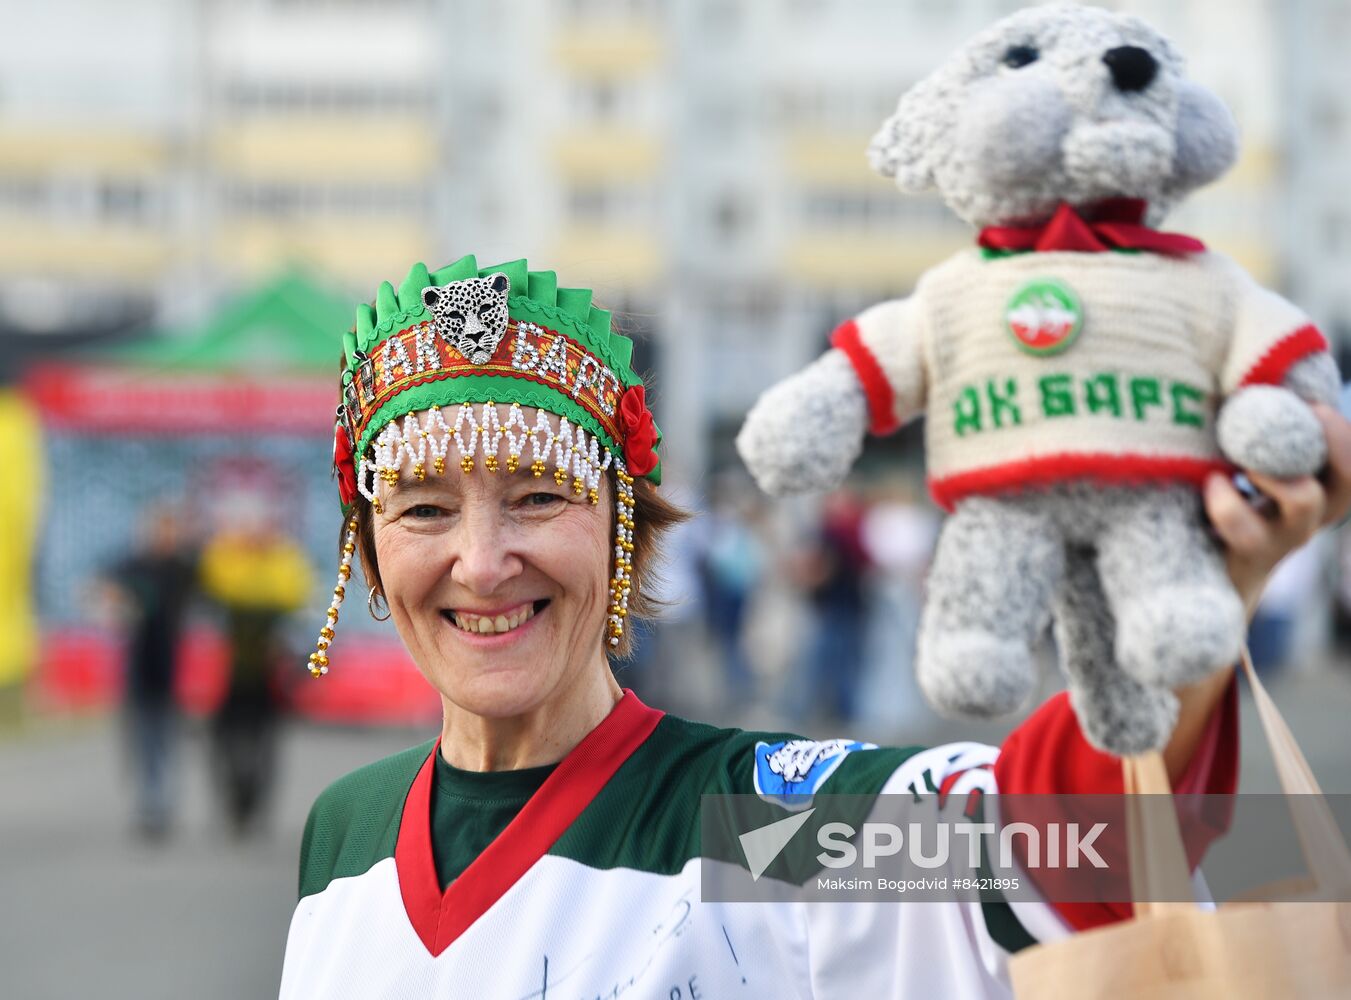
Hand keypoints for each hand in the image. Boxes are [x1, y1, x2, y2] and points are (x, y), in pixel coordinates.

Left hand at [1203, 403, 1350, 617]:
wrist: (1196, 575)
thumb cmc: (1219, 499)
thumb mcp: (1245, 465)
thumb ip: (1258, 432)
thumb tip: (1250, 372)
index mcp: (1317, 489)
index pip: (1349, 463)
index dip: (1340, 433)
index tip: (1312, 404)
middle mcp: (1309, 515)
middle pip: (1349, 480)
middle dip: (1334, 440)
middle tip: (1308, 412)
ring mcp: (1282, 538)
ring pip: (1304, 503)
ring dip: (1277, 470)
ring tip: (1243, 460)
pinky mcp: (1248, 555)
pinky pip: (1246, 528)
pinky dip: (1228, 501)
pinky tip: (1211, 482)